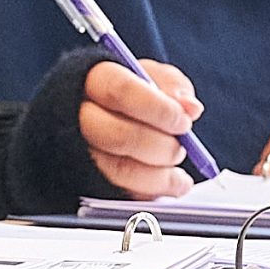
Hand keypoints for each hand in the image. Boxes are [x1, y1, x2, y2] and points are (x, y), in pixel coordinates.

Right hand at [80, 59, 204, 199]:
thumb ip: (171, 85)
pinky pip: (120, 192)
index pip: (121, 91)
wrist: (103, 112)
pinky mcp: (88, 179)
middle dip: (160, 146)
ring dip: (158, 176)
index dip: (157, 109)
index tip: (184, 121)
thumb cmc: (131, 91)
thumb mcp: (151, 76)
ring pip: (118, 170)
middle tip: (181, 148)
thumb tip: (190, 107)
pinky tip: (171, 185)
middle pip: (117, 135)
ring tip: (180, 175)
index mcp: (94, 79)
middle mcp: (79, 116)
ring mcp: (80, 151)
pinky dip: (151, 193)